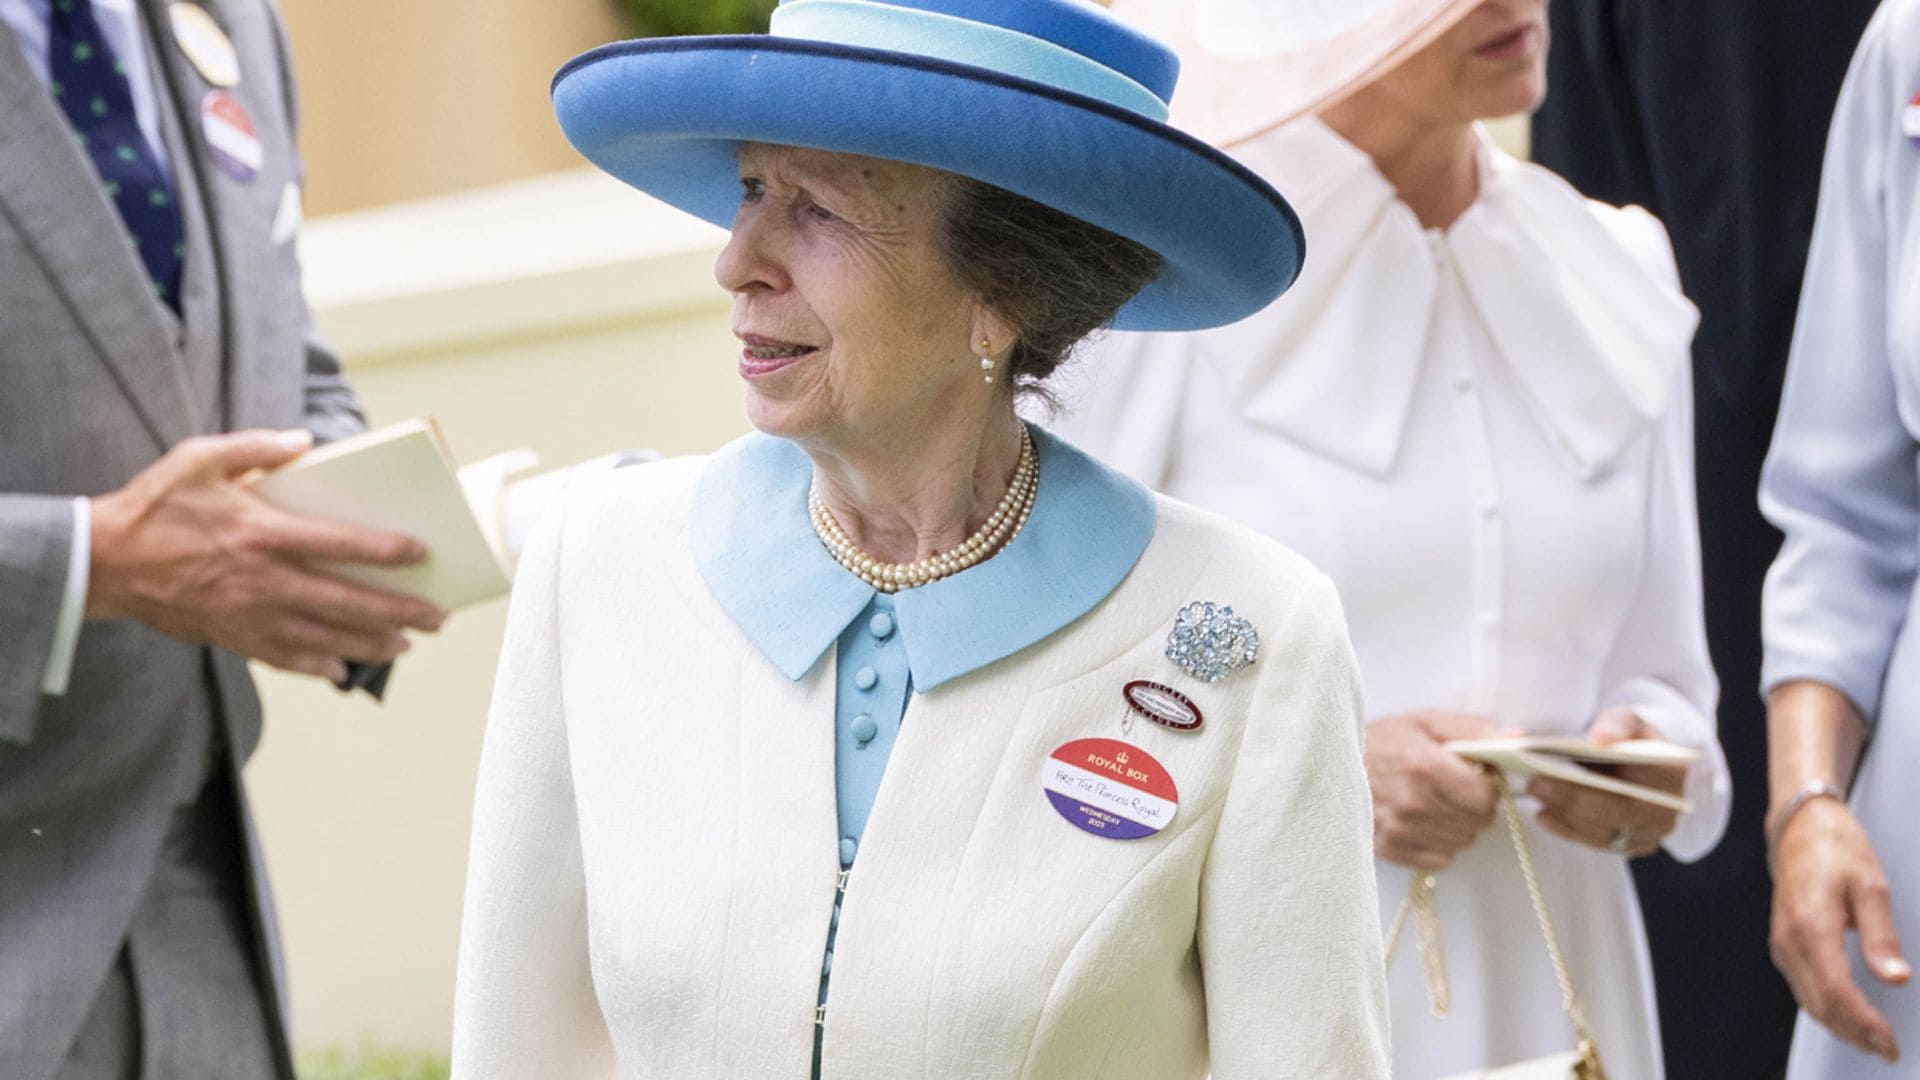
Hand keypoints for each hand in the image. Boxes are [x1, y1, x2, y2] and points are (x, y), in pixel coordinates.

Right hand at [87, 429, 446, 682]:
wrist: (102, 561)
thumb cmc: (155, 505)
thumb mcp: (199, 459)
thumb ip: (255, 448)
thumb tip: (305, 441)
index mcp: (259, 533)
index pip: (337, 544)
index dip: (383, 550)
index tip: (420, 553)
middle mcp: (260, 579)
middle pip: (343, 601)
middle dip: (396, 612)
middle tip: (437, 618)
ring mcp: (246, 614)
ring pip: (321, 637)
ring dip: (368, 644)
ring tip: (406, 646)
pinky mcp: (229, 635)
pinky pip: (281, 658)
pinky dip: (314, 666)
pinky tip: (342, 670)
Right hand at [1364, 710, 1505, 870]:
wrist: (1328, 764)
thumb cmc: (1380, 740)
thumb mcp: (1425, 721)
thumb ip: (1474, 729)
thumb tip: (1520, 739)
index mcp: (1426, 768)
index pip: (1487, 797)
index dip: (1487, 784)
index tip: (1472, 774)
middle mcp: (1414, 804)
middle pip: (1479, 822)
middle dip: (1474, 804)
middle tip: (1452, 786)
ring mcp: (1400, 830)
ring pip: (1462, 841)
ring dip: (1457, 824)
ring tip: (1434, 801)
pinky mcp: (1390, 850)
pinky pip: (1440, 858)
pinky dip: (1438, 842)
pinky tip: (1421, 821)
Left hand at [1527, 707, 1682, 856]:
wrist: (1639, 760)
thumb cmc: (1630, 736)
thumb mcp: (1628, 719)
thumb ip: (1618, 723)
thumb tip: (1602, 737)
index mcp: (1671, 774)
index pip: (1635, 784)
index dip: (1593, 782)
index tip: (1550, 770)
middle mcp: (1667, 810)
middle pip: (1618, 812)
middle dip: (1572, 799)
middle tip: (1534, 784)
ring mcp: (1651, 833)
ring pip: (1606, 832)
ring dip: (1566, 815)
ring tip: (1534, 794)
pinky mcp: (1632, 845)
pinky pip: (1598, 843)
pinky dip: (1568, 829)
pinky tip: (1542, 814)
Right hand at [1771, 796, 1908, 1061]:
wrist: (1800, 827)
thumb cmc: (1835, 849)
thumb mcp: (1871, 885)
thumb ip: (1881, 935)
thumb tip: (1894, 976)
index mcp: (1812, 926)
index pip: (1838, 992)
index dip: (1864, 1023)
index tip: (1889, 1041)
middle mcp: (1791, 941)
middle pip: (1821, 1005)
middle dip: (1855, 1033)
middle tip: (1887, 1049)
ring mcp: (1783, 944)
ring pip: (1809, 1002)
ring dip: (1840, 1026)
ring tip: (1871, 1040)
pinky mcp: (1784, 944)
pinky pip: (1802, 988)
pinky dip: (1825, 1009)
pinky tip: (1845, 1015)